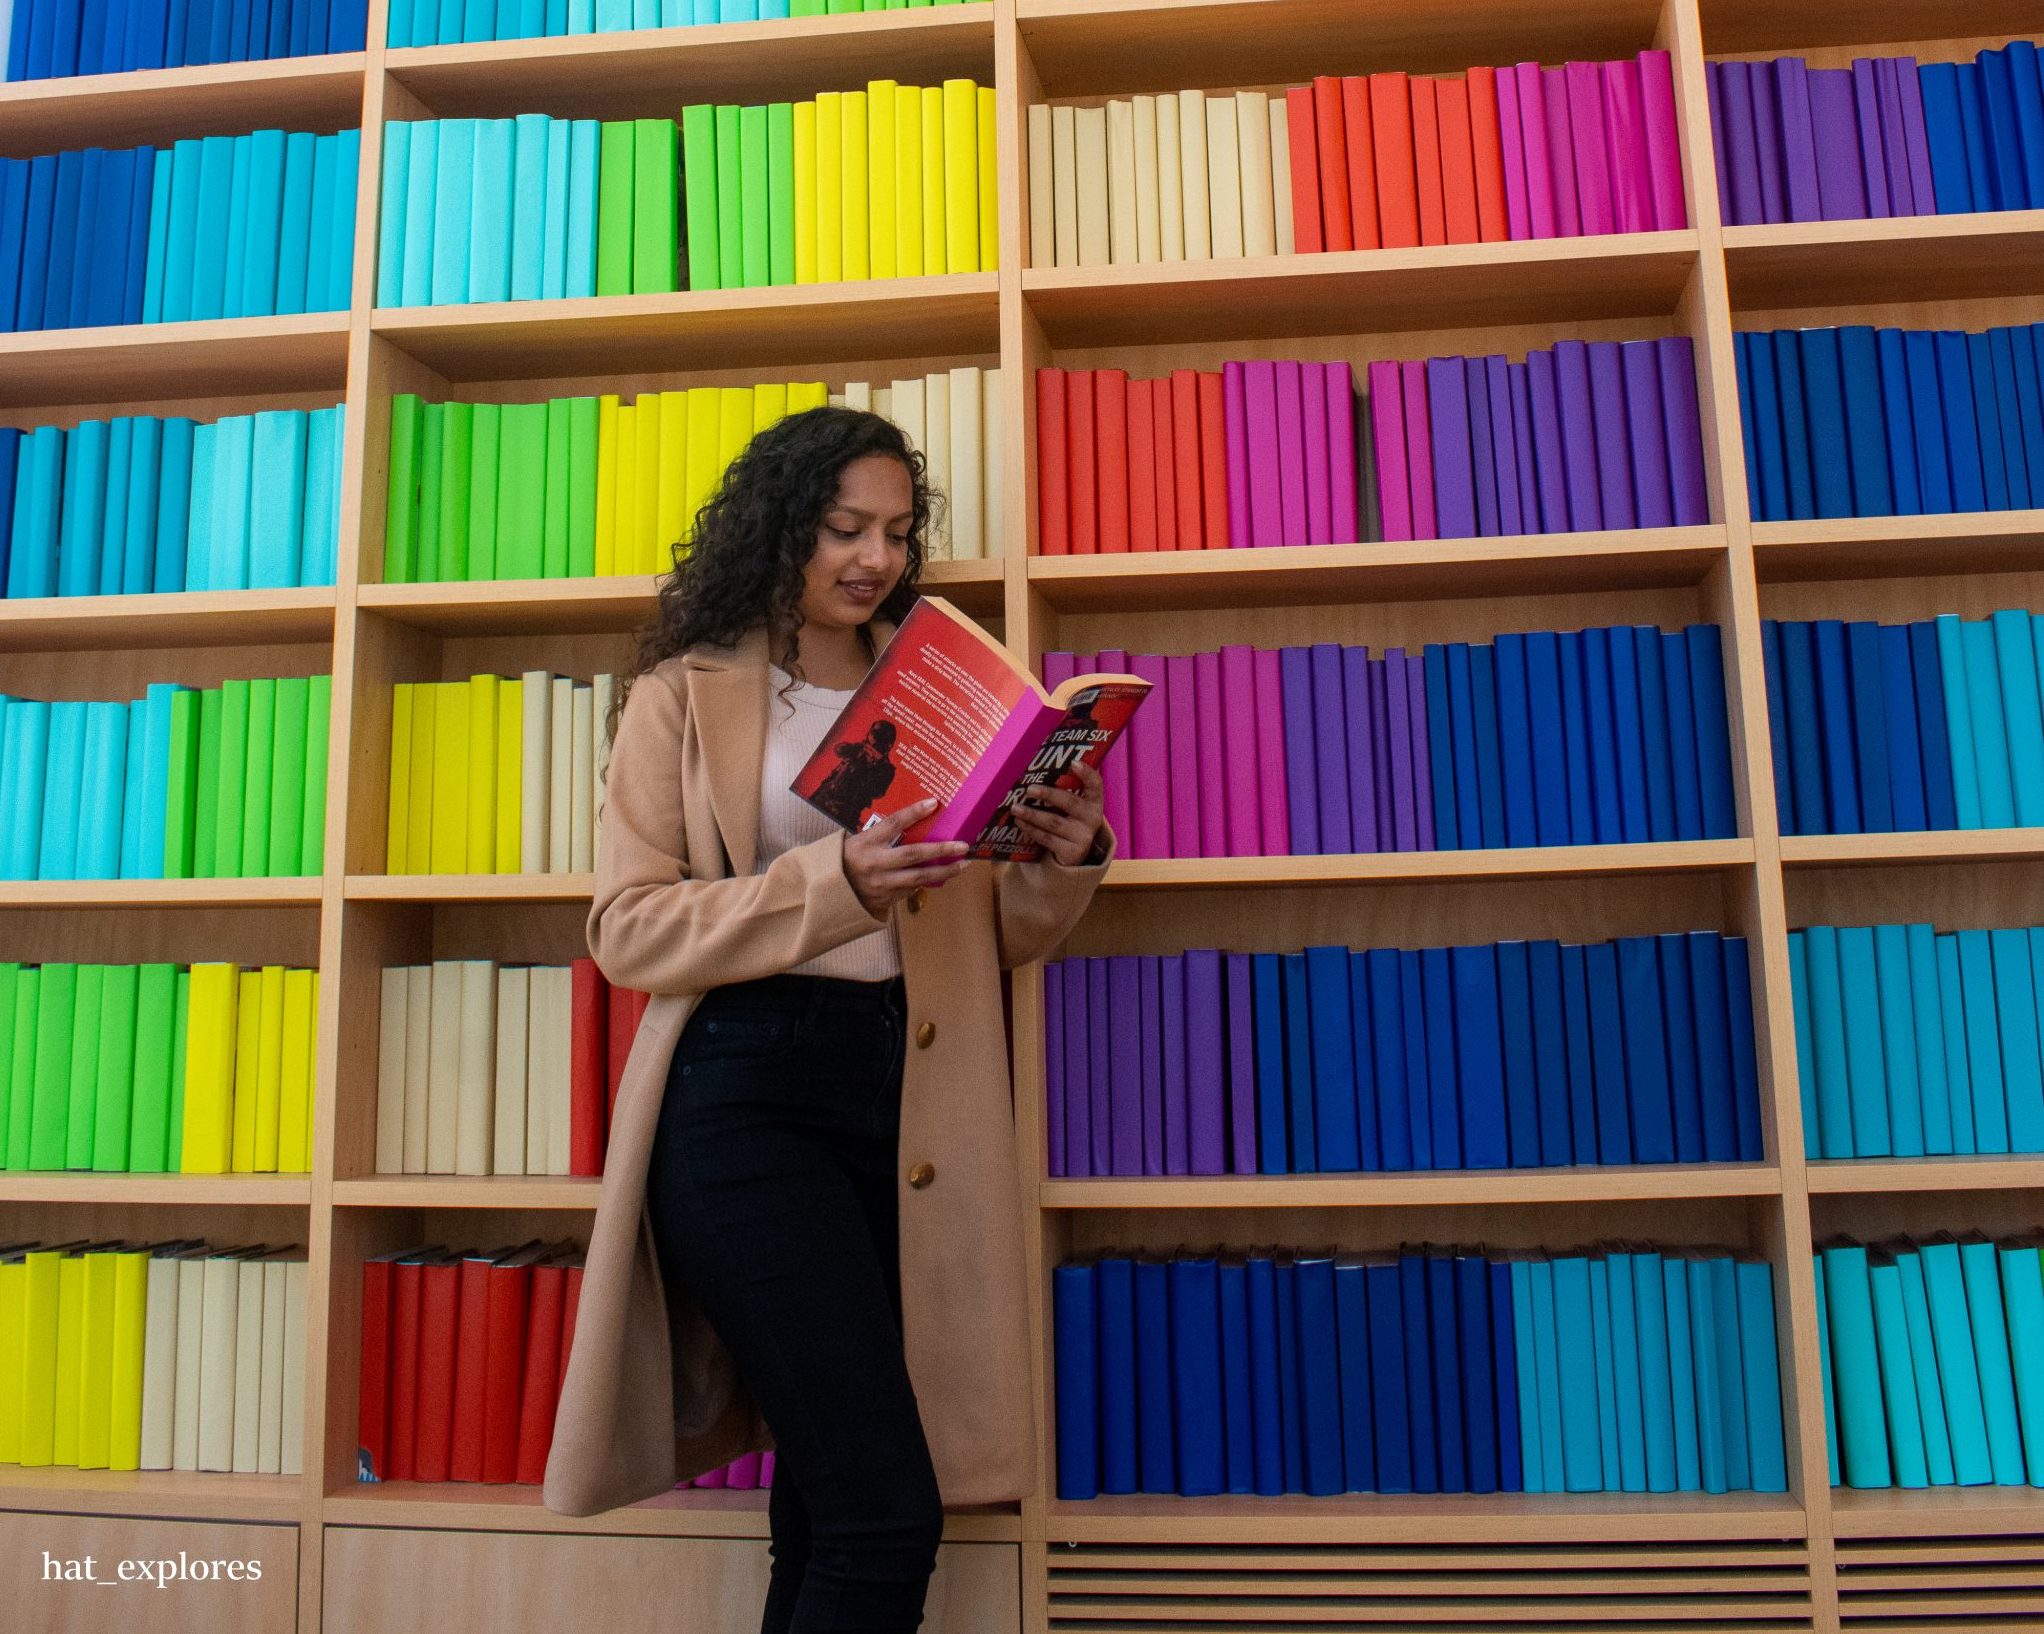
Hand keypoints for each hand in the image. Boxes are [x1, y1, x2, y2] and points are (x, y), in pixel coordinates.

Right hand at [842, 797, 970, 916]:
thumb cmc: (846, 860)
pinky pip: (911, 890)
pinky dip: (927, 882)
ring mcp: (881, 884)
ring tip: (962, 865)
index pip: (892, 823)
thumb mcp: (859, 841)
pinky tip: (942, 876)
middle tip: (963, 845)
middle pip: (913, 854)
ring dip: (944, 872)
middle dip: (941, 849)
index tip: (933, 803)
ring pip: (919, 878)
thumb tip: (915, 819)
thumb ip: (883, 834)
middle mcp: (874, 863)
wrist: (829, 892)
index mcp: (866, 843)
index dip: (913, 813)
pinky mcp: (885, 900)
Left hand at [1010, 761, 1105, 864]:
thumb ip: (1063, 790)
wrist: (1074, 853)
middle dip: (1048, 795)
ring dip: (1032, 814)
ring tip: (1015, 807)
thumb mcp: (1072, 806)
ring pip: (1054, 822)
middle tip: (1029, 789)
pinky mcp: (1071, 852)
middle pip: (1070, 802)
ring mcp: (1083, 836)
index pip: (1096, 784)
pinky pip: (1047, 838)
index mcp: (1094, 802)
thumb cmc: (1069, 820)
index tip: (1073, 763)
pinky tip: (1020, 822)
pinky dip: (1031, 829)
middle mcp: (1092, 818)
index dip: (1087, 773)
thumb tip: (1034, 772)